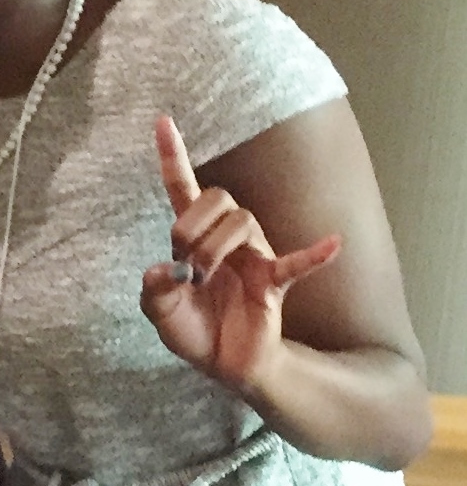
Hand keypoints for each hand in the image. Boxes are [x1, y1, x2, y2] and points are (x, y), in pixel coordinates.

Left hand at [140, 114, 338, 397]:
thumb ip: (154, 291)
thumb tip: (162, 270)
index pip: (183, 189)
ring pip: (243, 222)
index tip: (163, 122)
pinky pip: (297, 263)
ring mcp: (254, 257)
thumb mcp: (160, 312)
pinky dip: (314, 254)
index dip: (173, 156)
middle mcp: (227, 239)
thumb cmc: (194, 330)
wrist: (225, 363)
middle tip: (183, 262)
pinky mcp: (274, 282)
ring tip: (204, 280)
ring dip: (215, 248)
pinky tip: (331, 245)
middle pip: (217, 198)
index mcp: (195, 239)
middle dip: (191, 226)